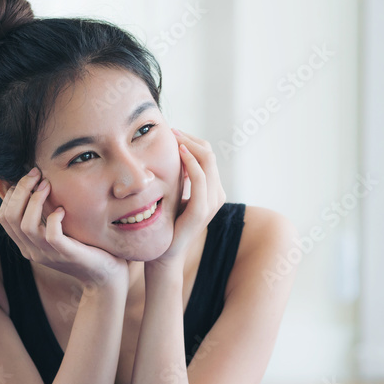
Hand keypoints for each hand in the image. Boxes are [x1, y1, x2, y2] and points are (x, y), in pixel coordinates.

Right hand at [0, 168, 128, 290]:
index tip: (28, 177)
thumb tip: (30, 185)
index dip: (11, 194)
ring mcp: (47, 254)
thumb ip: (43, 213)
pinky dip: (54, 218)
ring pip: (26, 225)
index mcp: (26, 244)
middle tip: (36, 174)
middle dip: (20, 190)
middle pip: (10, 217)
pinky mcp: (66, 255)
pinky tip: (63, 210)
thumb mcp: (57, 229)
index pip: (3, 217)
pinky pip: (51, 235)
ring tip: (47, 185)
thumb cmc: (83, 247)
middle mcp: (32, 251)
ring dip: (35, 200)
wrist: (104, 276)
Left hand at [152, 128, 225, 267]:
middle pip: (209, 154)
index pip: (208, 155)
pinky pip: (200, 178)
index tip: (173, 133)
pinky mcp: (202, 209)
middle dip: (190, 139)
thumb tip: (175, 151)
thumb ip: (181, 176)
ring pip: (208, 161)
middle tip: (172, 131)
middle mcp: (217, 194)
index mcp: (213, 190)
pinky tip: (178, 153)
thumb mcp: (176, 193)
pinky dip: (191, 162)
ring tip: (174, 138)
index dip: (192, 141)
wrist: (166, 252)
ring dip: (190, 146)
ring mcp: (212, 202)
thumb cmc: (168, 223)